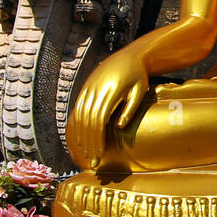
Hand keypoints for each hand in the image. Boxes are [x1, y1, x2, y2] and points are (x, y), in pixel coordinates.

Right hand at [67, 50, 149, 169]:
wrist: (129, 56)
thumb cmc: (138, 76)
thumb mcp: (139, 91)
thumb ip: (130, 109)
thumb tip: (120, 127)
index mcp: (110, 91)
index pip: (99, 120)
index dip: (97, 139)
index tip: (100, 155)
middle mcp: (96, 89)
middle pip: (88, 120)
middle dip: (89, 143)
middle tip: (93, 161)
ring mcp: (89, 87)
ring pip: (80, 115)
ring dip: (81, 136)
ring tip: (85, 153)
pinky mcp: (86, 87)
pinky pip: (78, 108)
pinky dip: (76, 124)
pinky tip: (78, 137)